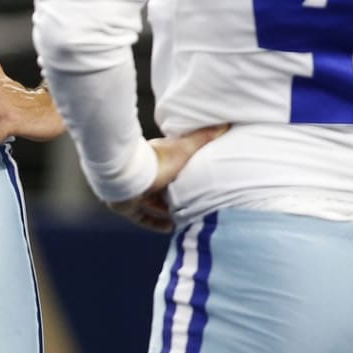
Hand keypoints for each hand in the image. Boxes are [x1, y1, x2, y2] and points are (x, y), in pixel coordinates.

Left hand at [106, 126, 228, 231]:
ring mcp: (136, 191)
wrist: (128, 176)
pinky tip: (169, 228)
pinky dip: (155, 223)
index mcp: (158, 160)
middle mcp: (146, 175)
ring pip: (152, 202)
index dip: (183, 173)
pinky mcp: (128, 206)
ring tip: (184, 218)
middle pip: (162, 186)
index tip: (197, 180)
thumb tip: (224, 124)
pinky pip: (142, 217)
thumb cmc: (157, 161)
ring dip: (165, 210)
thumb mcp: (185, 149)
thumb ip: (202, 138)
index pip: (172, 166)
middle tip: (194, 203)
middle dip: (175, 195)